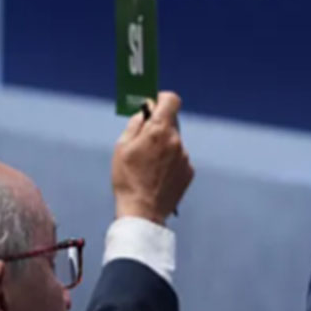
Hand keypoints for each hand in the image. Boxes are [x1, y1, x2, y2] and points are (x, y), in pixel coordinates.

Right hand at [111, 91, 193, 223]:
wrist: (142, 211)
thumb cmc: (128, 178)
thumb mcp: (122, 146)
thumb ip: (136, 123)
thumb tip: (145, 111)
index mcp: (159, 130)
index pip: (172, 100)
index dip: (162, 99)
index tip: (154, 105)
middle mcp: (176, 141)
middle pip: (171, 122)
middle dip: (159, 127)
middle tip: (144, 140)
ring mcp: (185, 157)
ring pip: (174, 142)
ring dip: (164, 146)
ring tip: (148, 165)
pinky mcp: (189, 171)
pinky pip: (179, 158)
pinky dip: (170, 162)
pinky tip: (157, 176)